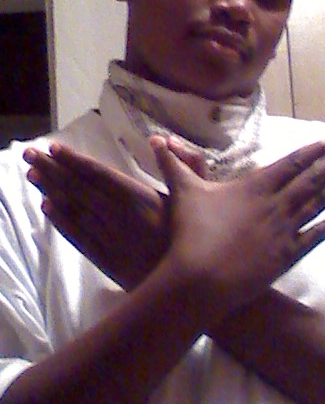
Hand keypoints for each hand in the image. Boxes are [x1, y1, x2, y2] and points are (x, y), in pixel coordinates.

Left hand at [23, 137, 205, 290]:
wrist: (196, 282)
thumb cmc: (199, 234)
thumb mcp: (197, 193)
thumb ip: (182, 162)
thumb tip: (159, 139)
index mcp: (140, 197)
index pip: (99, 174)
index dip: (74, 160)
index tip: (54, 147)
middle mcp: (120, 216)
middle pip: (79, 189)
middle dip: (52, 170)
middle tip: (29, 155)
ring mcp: (111, 238)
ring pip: (75, 210)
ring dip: (51, 191)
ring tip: (32, 176)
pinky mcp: (107, 259)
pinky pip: (79, 237)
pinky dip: (62, 222)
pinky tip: (48, 208)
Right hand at [152, 136, 324, 314]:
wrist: (201, 276)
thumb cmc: (193, 231)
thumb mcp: (183, 192)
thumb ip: (172, 163)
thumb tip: (154, 138)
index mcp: (256, 187)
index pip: (292, 163)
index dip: (313, 151)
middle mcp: (276, 204)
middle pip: (312, 179)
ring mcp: (285, 230)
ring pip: (319, 202)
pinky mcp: (287, 254)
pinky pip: (316, 235)